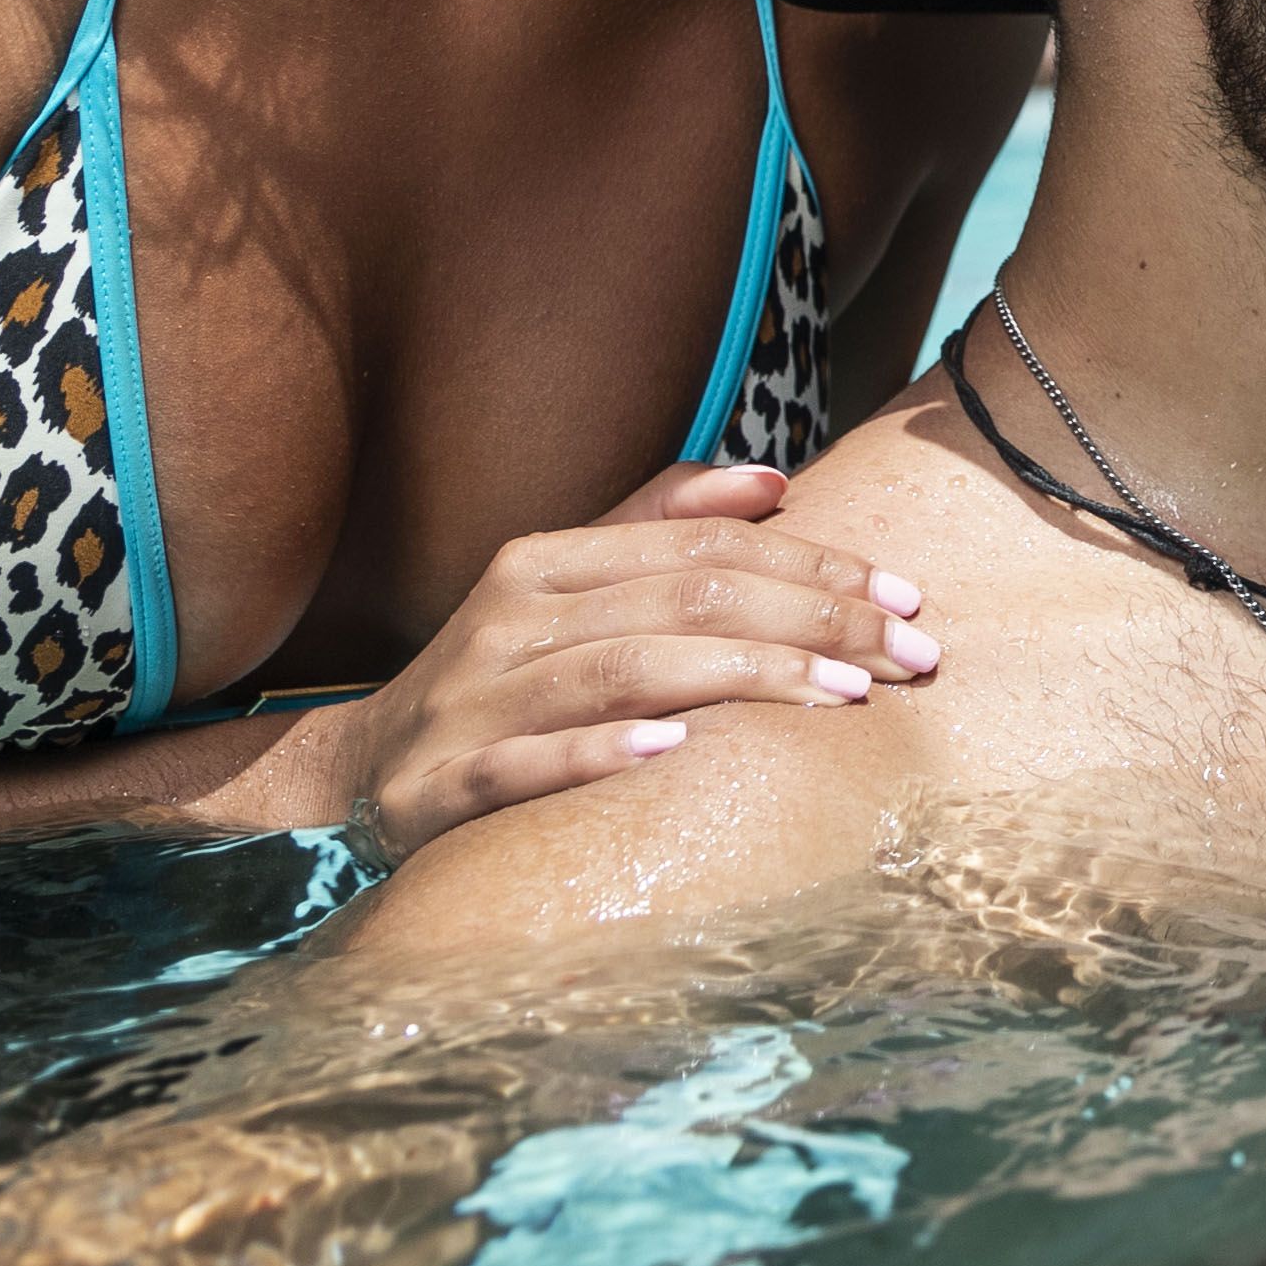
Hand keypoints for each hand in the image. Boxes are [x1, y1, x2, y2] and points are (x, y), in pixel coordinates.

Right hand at [242, 462, 934, 863]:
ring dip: (741, 678)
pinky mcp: (439, 787)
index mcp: (546, 562)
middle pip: (684, 599)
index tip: (908, 596)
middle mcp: (511, 620)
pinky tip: (671, 754)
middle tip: (912, 655)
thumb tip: (774, 478)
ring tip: (840, 694)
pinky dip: (598, 753)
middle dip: (812, 620)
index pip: (703, 546)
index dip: (814, 563)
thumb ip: (661, 529)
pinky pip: (524, 764)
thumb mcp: (568, 594)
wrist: (354, 778)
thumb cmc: (499, 683)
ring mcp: (473, 702)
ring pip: (623, 671)